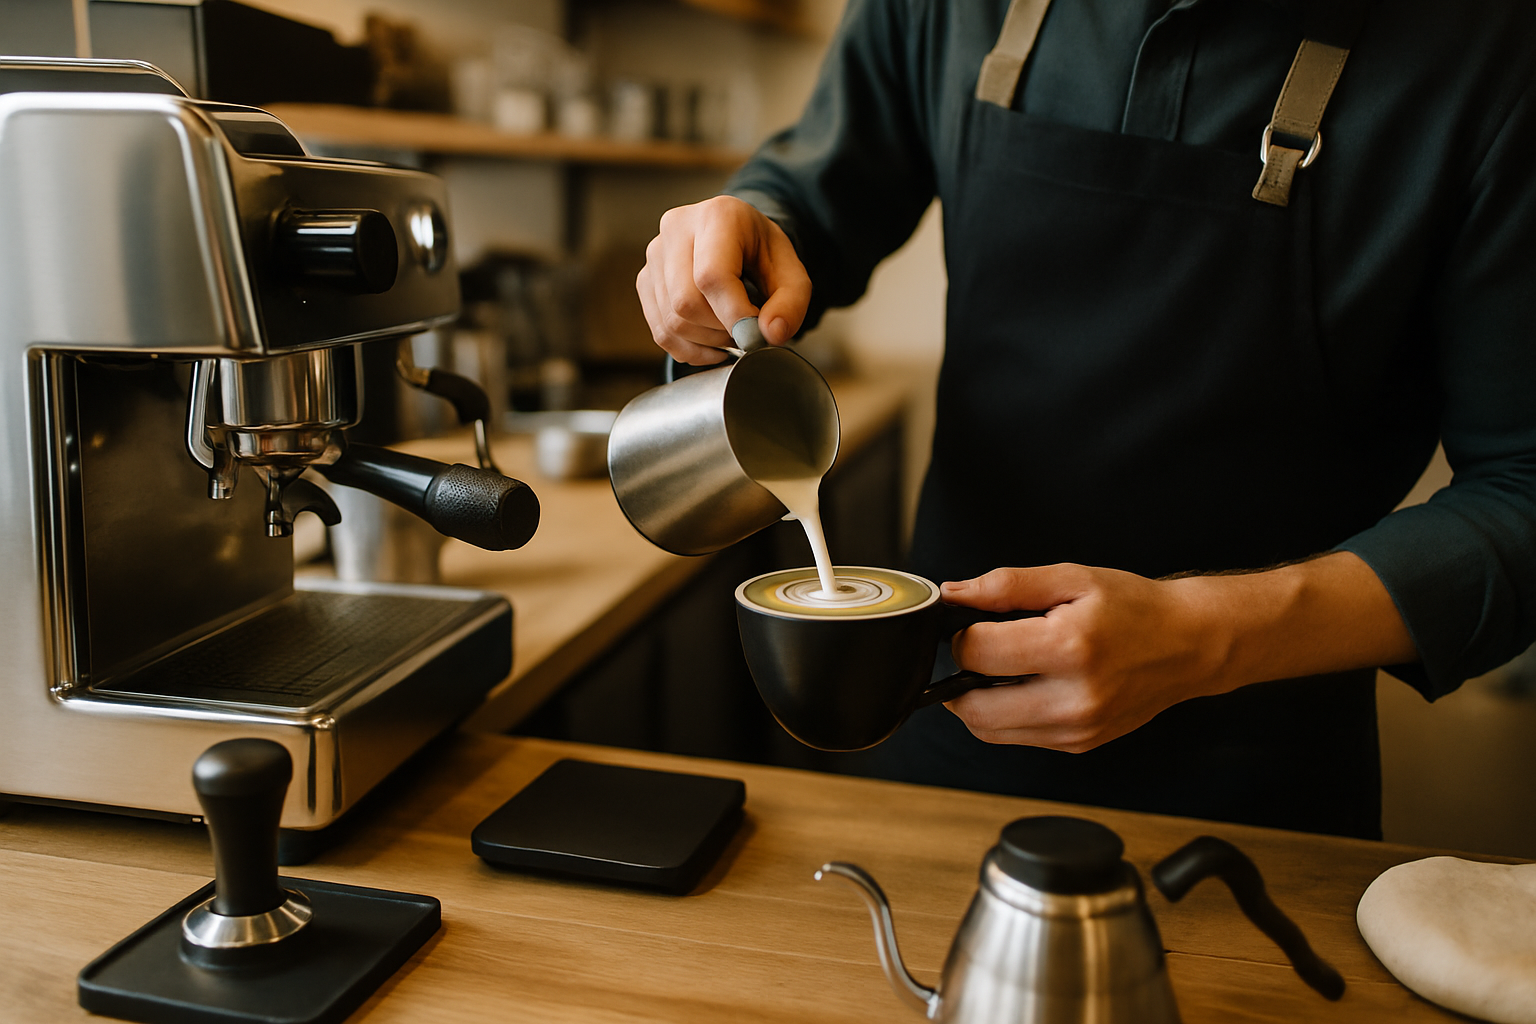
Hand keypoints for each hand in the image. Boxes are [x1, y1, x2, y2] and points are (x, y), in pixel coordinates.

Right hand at [636, 196, 811, 364]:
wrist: (738, 239)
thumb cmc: (763, 254)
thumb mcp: (792, 272)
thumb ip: (791, 303)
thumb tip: (771, 334)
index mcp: (717, 215)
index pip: (712, 275)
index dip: (733, 315)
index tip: (754, 335)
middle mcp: (676, 228)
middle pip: (686, 302)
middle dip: (720, 330)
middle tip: (745, 330)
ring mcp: (655, 254)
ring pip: (672, 321)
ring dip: (707, 341)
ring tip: (731, 332)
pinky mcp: (645, 279)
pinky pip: (661, 331)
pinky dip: (689, 349)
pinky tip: (711, 344)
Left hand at [940, 554, 1416, 752]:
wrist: (1190, 644)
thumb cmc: (1136, 609)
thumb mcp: (1070, 578)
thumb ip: (1005, 586)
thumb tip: (954, 595)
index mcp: (1070, 648)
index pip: (976, 654)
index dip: (962, 634)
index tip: (972, 622)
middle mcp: (1073, 698)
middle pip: (973, 707)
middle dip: (960, 676)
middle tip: (979, 650)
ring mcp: (1076, 729)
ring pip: (989, 730)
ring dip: (979, 701)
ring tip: (1005, 667)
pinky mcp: (1078, 744)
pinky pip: (1017, 738)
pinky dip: (1007, 715)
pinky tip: (1028, 685)